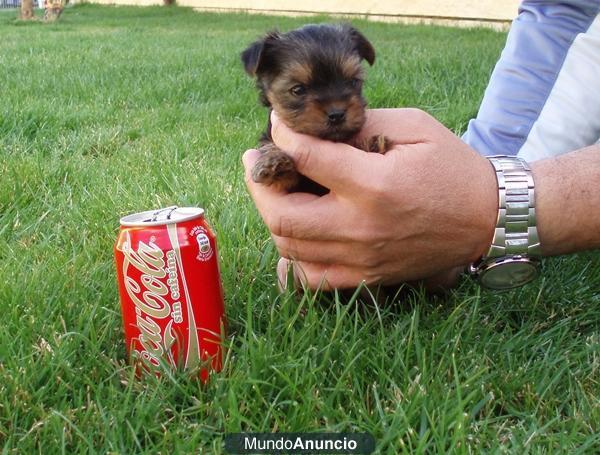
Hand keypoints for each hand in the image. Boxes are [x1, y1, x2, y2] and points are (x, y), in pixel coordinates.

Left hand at [243, 108, 497, 289]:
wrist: (487, 218)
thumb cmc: (452, 167)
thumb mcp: (414, 127)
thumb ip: (363, 123)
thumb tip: (318, 127)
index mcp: (375, 185)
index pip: (306, 158)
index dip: (282, 137)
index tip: (277, 126)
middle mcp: (361, 227)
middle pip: (281, 214)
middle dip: (258, 185)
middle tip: (257, 163)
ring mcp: (361, 258)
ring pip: (289, 247)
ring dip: (270, 216)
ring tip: (274, 192)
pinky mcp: (366, 276)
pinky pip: (310, 277)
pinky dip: (291, 255)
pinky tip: (295, 232)